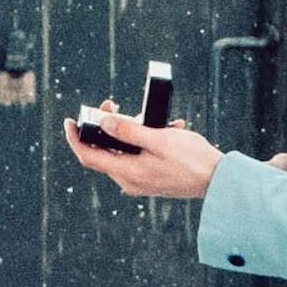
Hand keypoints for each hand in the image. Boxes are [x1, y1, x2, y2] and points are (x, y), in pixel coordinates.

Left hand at [66, 108, 222, 201]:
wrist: (218, 180)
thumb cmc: (191, 160)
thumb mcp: (158, 138)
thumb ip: (129, 131)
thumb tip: (104, 122)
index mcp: (127, 172)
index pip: (88, 156)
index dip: (75, 139)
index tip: (69, 121)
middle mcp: (130, 180)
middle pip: (105, 152)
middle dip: (106, 126)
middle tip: (110, 105)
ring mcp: (141, 181)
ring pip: (124, 151)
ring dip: (132, 130)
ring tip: (151, 116)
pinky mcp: (152, 178)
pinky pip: (140, 155)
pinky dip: (148, 140)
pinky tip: (168, 128)